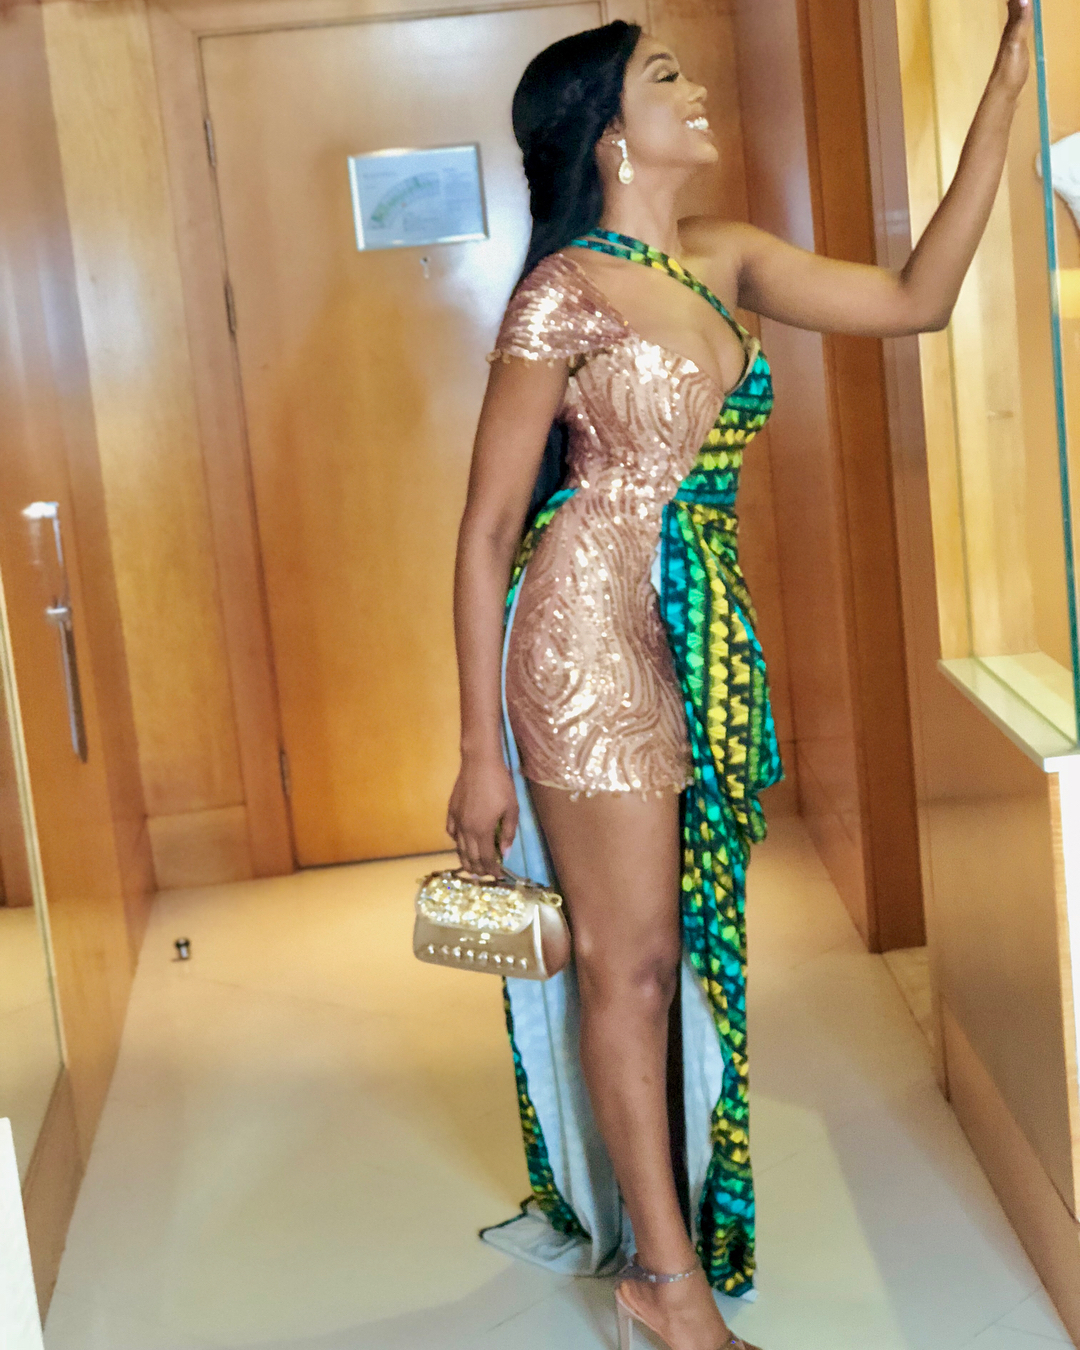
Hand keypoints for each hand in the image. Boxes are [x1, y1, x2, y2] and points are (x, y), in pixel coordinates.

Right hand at [446, 755, 518, 875]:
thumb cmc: (500, 784)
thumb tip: (505, 853)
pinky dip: (457, 842)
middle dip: (478, 869)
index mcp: (482, 830)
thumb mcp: (512, 808)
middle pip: (470, 857)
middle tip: (486, 874)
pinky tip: (462, 842)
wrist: (480, 763)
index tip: (498, 875)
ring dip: (466, 860)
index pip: (485, 858)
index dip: (491, 870)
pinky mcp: (451, 811)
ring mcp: (456, 820)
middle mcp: (466, 829)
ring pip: (458, 847)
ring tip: (473, 866)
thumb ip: (508, 833)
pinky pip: (451, 832)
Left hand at [995, 0, 1031, 96]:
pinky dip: (1019, 28)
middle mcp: (1008, 36)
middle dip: (1015, 3)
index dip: (1017, 0)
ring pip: (1014, 23)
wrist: (1001, 95)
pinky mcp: (1013, 56)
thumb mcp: (1017, 44)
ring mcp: (1010, 46)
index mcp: (1010, 31)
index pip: (1014, 7)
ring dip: (1017, 12)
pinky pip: (1016, 35)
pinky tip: (1019, 32)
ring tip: (1019, 5)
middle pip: (1012, 13)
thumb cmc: (1009, 70)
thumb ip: (1020, 22)